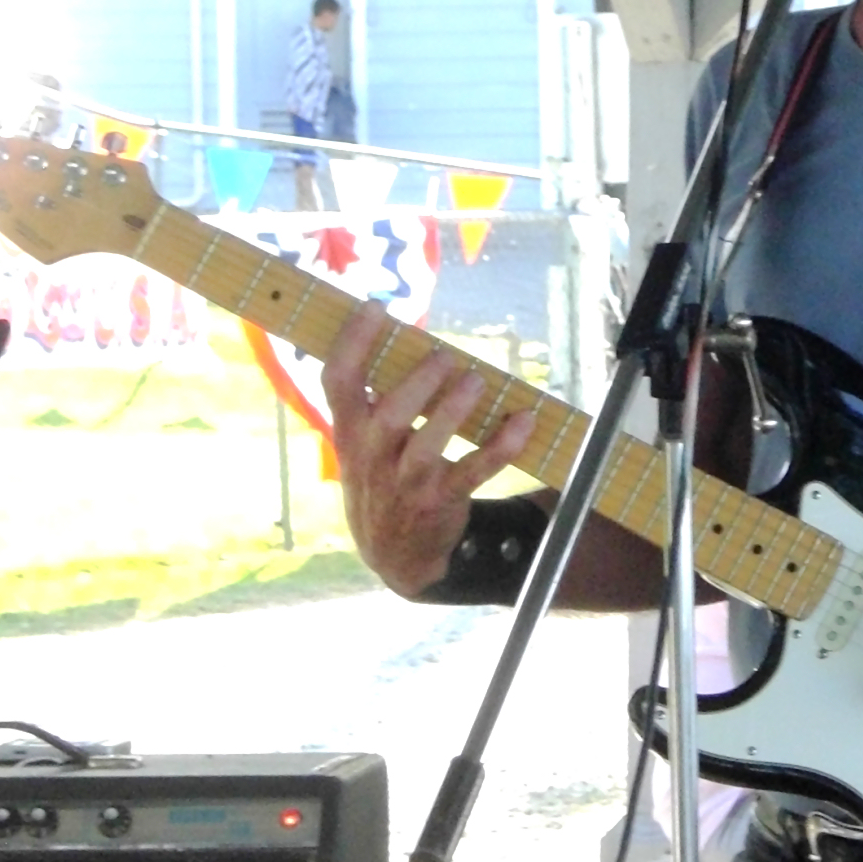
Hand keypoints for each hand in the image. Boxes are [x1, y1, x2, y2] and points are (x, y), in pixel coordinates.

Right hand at [320, 301, 538, 596]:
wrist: (395, 554)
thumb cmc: (383, 480)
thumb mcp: (362, 445)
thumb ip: (372, 401)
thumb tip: (404, 340)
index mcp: (351, 433)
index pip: (337, 382)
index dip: (353, 343)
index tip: (376, 307)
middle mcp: (374, 458)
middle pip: (388, 416)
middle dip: (417, 384)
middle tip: (445, 355)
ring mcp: (407, 483)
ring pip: (428, 448)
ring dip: (453, 413)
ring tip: (477, 381)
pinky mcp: (443, 500)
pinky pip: (475, 471)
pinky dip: (502, 446)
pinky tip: (525, 420)